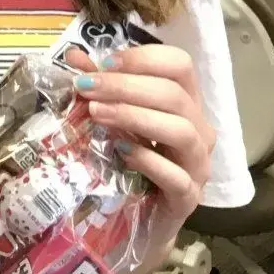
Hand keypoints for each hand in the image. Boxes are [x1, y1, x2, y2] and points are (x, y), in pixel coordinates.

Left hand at [65, 46, 214, 232]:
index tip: (104, 64)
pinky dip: (148, 160)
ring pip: (181, 130)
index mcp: (185, 102)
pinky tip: (121, 152)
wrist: (143, 217)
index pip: (179, 65)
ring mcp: (199, 165)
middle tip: (86, 87)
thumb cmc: (132, 160)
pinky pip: (177, 176)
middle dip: (125, 86)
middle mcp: (199, 129)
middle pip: (174, 94)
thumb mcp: (117, 119)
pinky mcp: (189, 197)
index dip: (142, 58)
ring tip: (97, 113)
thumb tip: (74, 56)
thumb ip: (99, 87)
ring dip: (135, 116)